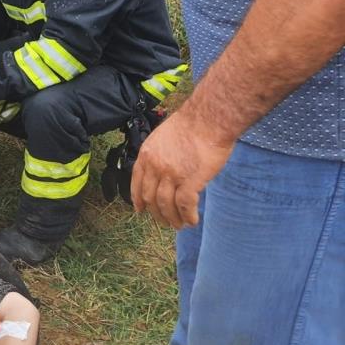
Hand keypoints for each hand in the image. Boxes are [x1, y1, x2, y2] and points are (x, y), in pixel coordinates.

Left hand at [132, 108, 233, 228]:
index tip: (140, 210)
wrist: (208, 119)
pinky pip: (184, 206)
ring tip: (179, 225)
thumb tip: (165, 172)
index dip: (137, 198)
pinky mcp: (189, 182)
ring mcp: (171, 175)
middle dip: (156, 213)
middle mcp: (154, 167)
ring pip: (165, 205)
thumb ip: (160, 155)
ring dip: (172, 218)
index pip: (136, 181)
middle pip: (150, 197)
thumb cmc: (192, 125)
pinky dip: (187, 216)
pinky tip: (192, 220)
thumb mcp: (164, 137)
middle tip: (164, 221)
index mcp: (146, 154)